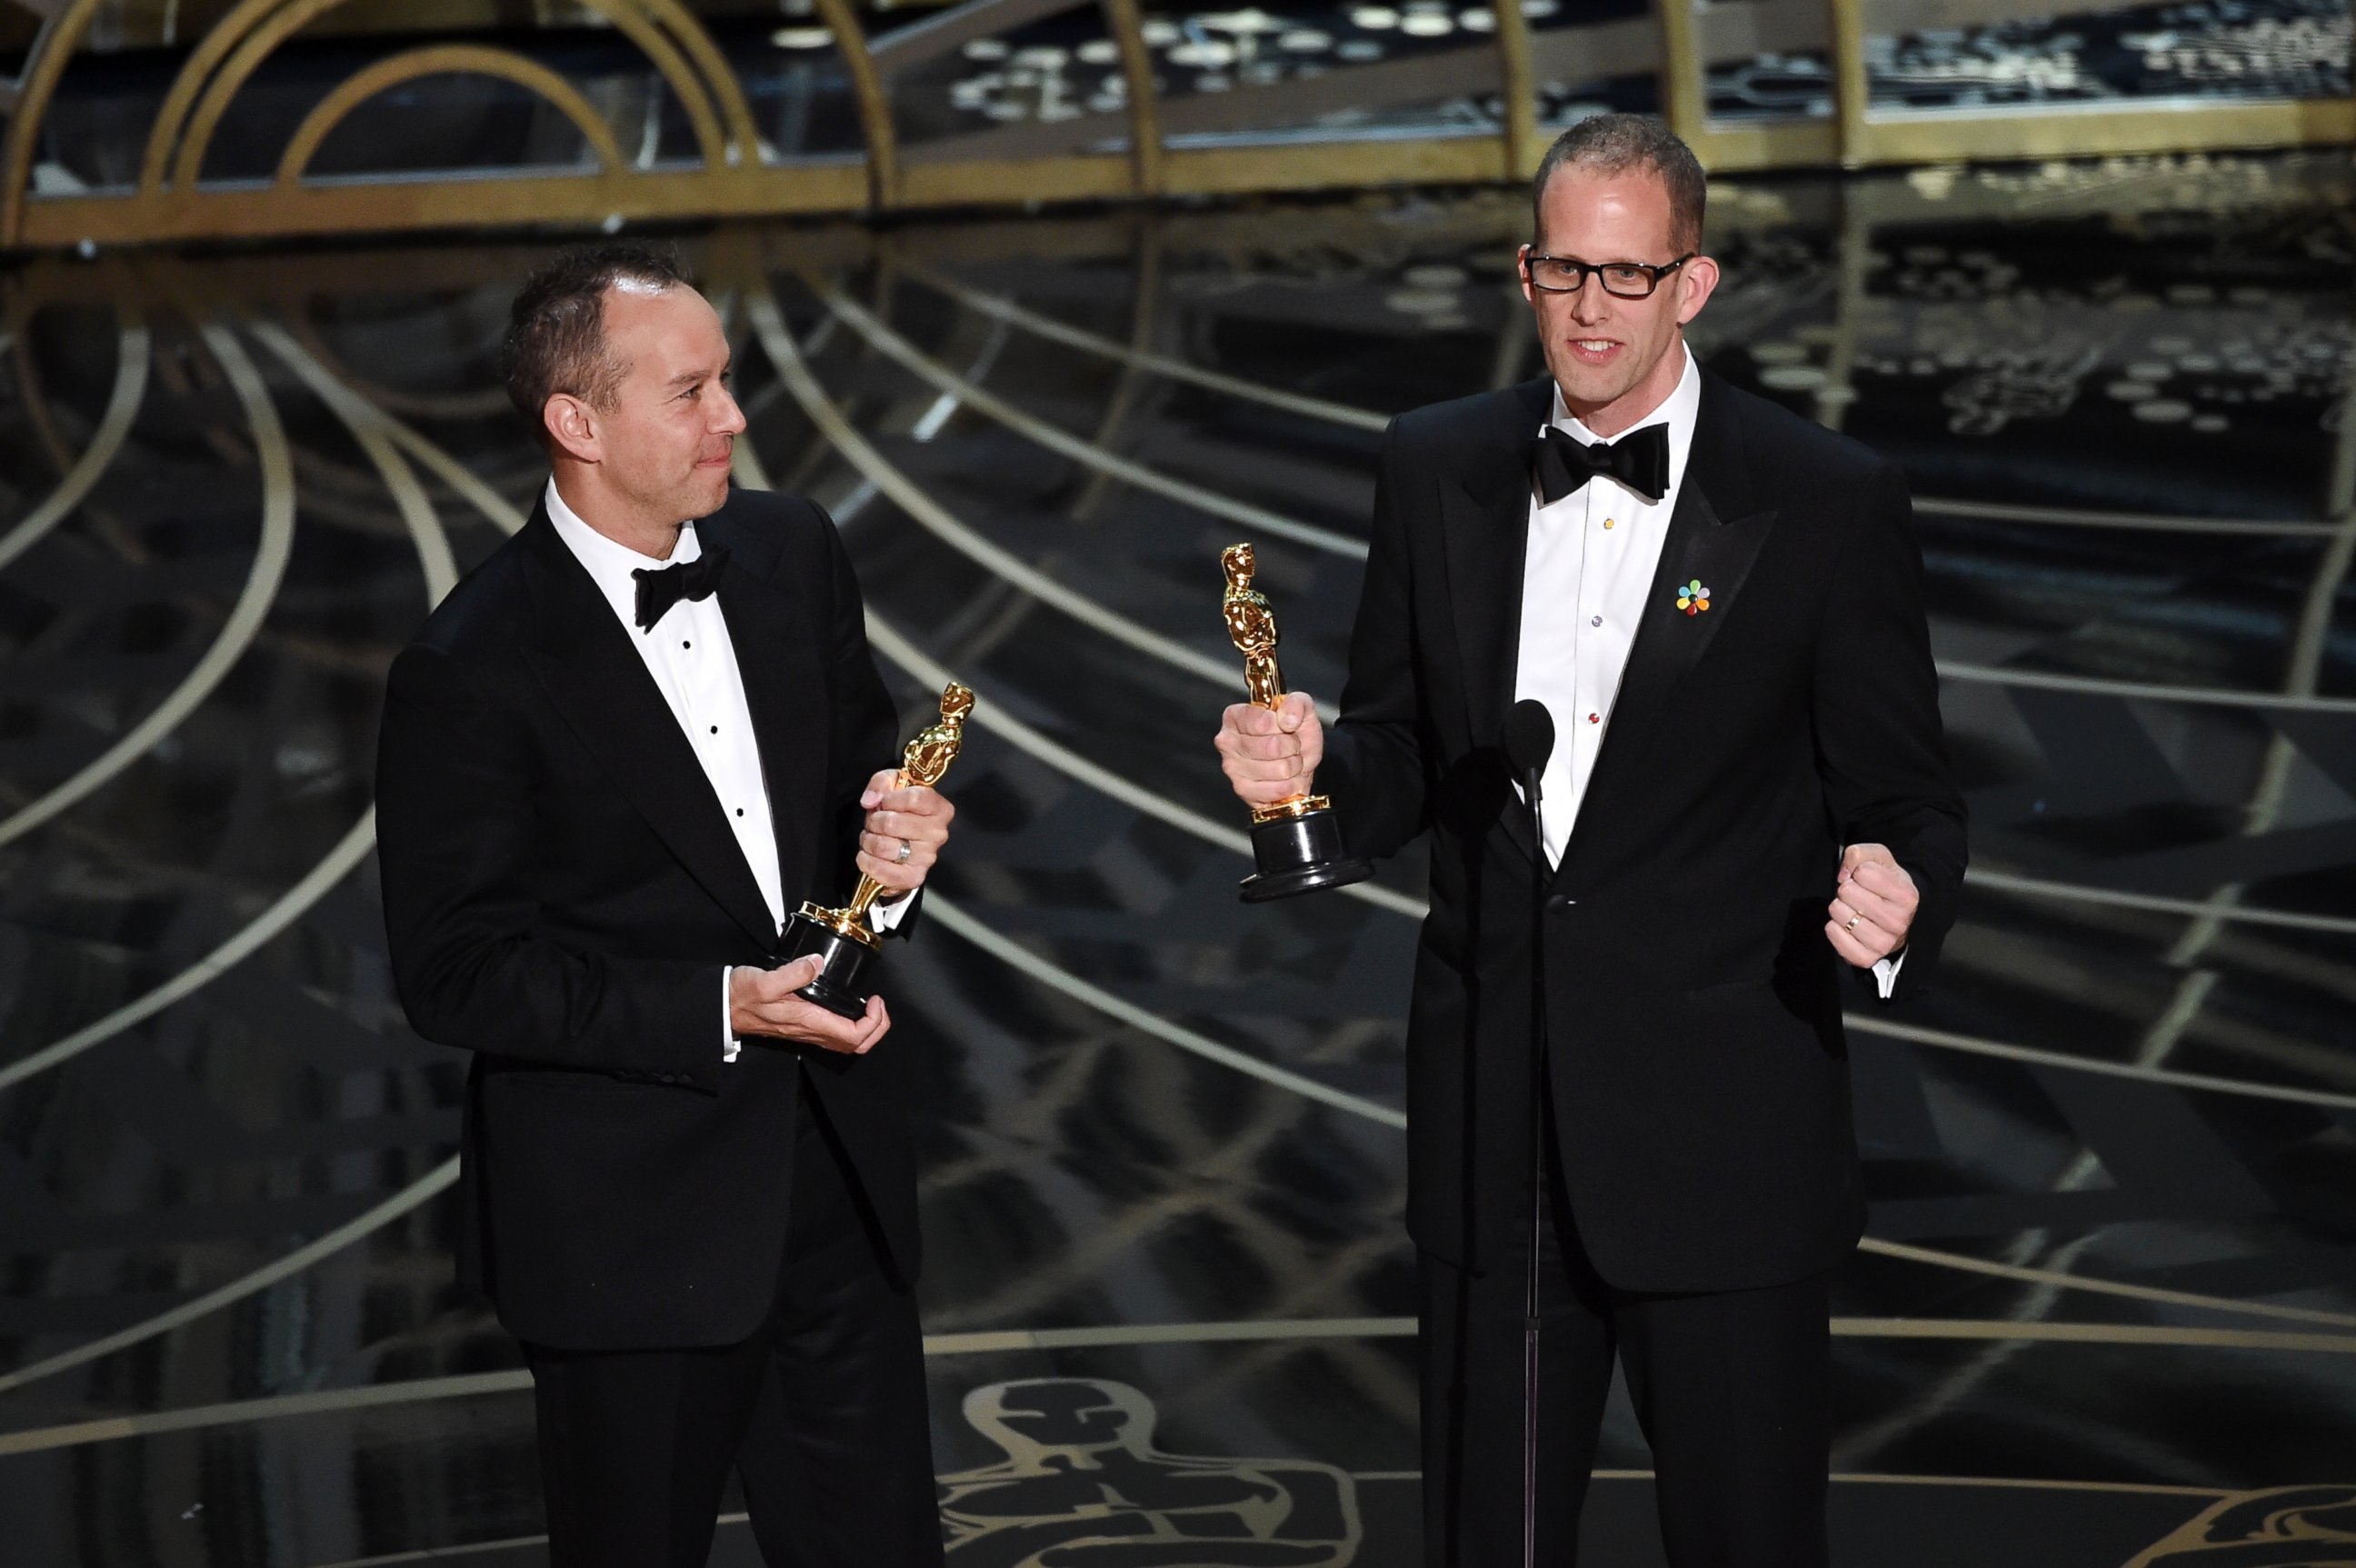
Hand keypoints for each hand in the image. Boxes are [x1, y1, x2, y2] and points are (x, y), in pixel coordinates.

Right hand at [730, 957, 890, 1053]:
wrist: (722, 1008)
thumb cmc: (741, 995)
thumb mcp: (765, 980)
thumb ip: (793, 972)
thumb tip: (817, 962)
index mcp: (808, 1021)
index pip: (854, 1036)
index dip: (873, 1022)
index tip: (874, 999)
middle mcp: (811, 1032)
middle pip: (857, 1045)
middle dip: (877, 1028)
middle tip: (878, 1005)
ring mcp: (807, 1032)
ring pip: (847, 1043)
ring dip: (867, 1029)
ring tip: (870, 1006)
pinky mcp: (802, 1027)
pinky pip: (836, 1036)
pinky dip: (852, 1026)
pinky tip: (850, 1008)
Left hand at [855, 773, 953, 895]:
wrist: (901, 843)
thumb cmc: (899, 811)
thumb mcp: (893, 785)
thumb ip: (881, 782)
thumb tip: (870, 801)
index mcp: (940, 809)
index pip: (914, 798)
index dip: (891, 799)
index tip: (885, 802)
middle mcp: (938, 834)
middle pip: (892, 823)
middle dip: (874, 821)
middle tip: (875, 823)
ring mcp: (927, 858)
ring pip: (882, 846)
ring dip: (868, 841)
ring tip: (872, 838)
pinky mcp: (913, 877)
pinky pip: (880, 869)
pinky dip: (866, 861)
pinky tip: (869, 855)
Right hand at [1215, 692, 1322, 809]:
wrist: (1299, 766)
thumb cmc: (1295, 736)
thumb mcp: (1302, 711)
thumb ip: (1297, 704)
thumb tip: (1287, 719)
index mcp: (1236, 716)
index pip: (1261, 722)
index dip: (1282, 726)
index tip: (1287, 726)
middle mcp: (1228, 741)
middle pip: (1271, 746)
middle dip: (1291, 747)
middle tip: (1291, 746)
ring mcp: (1232, 768)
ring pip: (1279, 769)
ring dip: (1293, 766)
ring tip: (1289, 762)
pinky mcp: (1242, 790)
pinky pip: (1277, 790)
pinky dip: (1290, 785)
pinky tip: (1285, 778)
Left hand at [1827, 843, 1917, 966]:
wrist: (1893, 916)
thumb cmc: (1884, 884)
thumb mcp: (1879, 860)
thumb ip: (1861, 853)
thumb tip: (1844, 874)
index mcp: (1907, 896)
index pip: (1863, 873)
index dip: (1858, 872)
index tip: (1865, 879)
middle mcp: (1899, 921)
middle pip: (1848, 893)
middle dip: (1846, 889)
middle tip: (1856, 895)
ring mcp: (1884, 943)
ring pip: (1841, 915)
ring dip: (1839, 908)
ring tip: (1851, 909)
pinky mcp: (1867, 958)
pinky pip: (1837, 939)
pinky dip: (1834, 929)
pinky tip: (1843, 925)